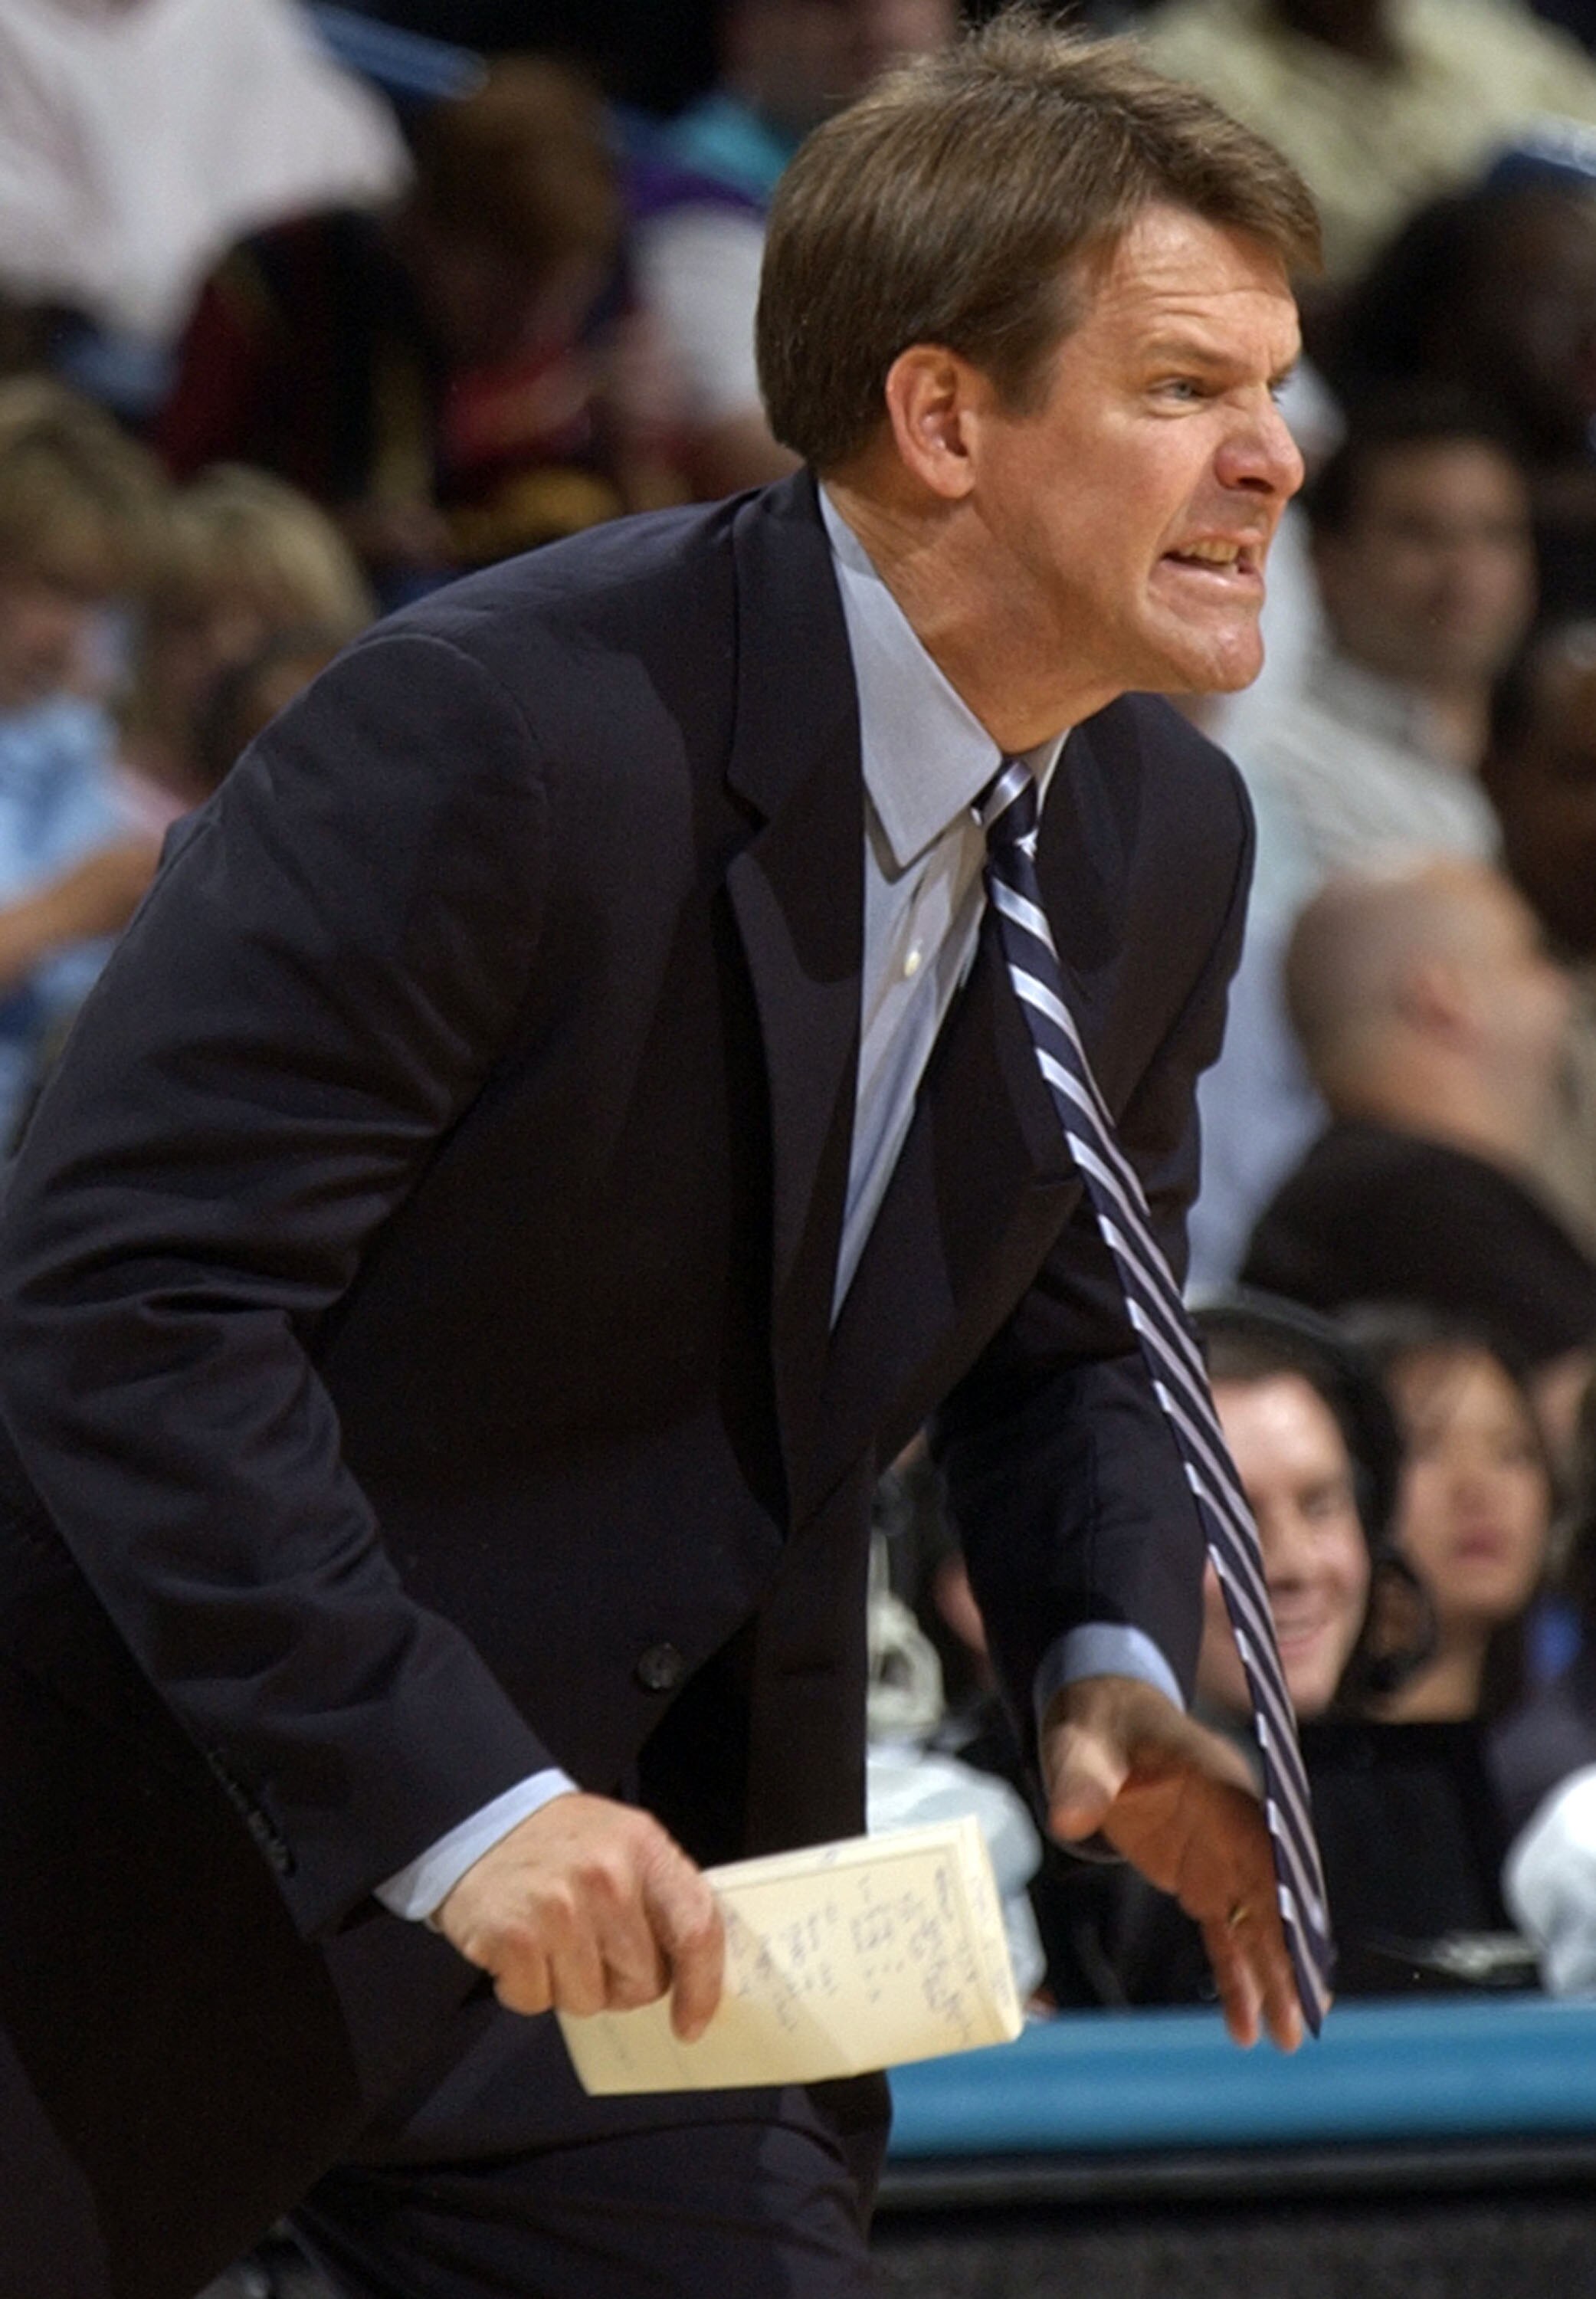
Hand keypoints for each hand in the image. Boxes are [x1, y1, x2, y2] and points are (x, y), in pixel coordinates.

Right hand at [433, 1792, 724, 2038]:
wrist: (482, 1820)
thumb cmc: (560, 1841)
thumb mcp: (625, 1843)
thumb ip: (663, 1897)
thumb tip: (695, 1971)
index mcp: (645, 1849)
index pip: (697, 1928)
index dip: (701, 1986)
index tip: (691, 2022)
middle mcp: (607, 1877)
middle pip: (642, 1982)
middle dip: (619, 1981)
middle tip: (592, 1946)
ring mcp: (559, 1908)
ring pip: (588, 2000)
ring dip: (569, 1983)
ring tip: (552, 1937)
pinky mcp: (514, 1937)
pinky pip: (536, 2002)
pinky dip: (526, 1986)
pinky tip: (521, 1945)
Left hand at [1041, 1674, 1308, 2051]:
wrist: (1102, 1727)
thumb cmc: (1098, 1730)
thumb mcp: (1081, 1747)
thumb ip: (1081, 1779)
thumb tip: (1070, 1817)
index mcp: (1221, 1785)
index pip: (1265, 1839)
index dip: (1286, 1887)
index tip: (1305, 1936)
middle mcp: (1237, 1825)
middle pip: (1276, 1893)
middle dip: (1294, 1951)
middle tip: (1310, 2012)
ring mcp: (1224, 1857)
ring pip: (1258, 1925)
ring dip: (1274, 1979)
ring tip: (1289, 2040)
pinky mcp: (1204, 1881)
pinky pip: (1226, 1936)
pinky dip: (1236, 1980)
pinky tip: (1245, 2029)